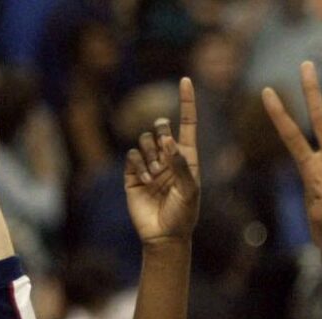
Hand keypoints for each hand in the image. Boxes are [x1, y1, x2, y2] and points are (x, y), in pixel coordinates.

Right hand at [123, 79, 200, 245]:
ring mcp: (150, 165)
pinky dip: (138, 165)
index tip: (185, 80)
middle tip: (163, 145)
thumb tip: (168, 140)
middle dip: (160, 130)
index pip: (187, 124)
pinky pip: (132, 156)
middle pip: (160, 127)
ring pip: (144, 140)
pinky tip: (144, 180)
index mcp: (187, 158)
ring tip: (155, 175)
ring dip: (150, 155)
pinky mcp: (132, 174)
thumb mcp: (189, 191)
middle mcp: (168, 158)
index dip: (186, 102)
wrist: (164, 237)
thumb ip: (181, 165)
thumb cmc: (183, 215)